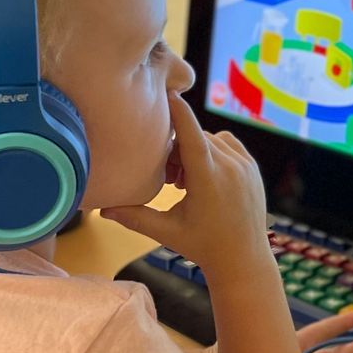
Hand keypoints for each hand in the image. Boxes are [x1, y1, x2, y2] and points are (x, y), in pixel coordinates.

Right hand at [101, 93, 270, 283]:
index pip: (192, 135)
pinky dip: (214, 149)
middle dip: (177, 149)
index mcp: (209, 179)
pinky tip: (204, 172)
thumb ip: (134, 217)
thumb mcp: (166, 232)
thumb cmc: (203, 246)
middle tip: (169, 178)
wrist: (244, 259)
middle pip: (195, 138)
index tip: (168, 93)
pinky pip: (228, 143)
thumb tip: (100, 209)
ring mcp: (245, 165)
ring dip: (195, 149)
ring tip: (186, 179)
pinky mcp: (252, 167)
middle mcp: (230, 167)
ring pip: (211, 139)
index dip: (179, 113)